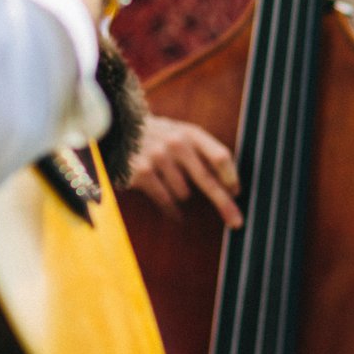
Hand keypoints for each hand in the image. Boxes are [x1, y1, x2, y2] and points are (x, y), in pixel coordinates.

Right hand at [128, 117, 242, 228]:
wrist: (117, 130)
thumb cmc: (157, 137)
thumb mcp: (180, 133)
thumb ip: (203, 151)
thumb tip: (230, 185)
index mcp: (190, 133)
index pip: (219, 156)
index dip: (231, 177)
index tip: (236, 193)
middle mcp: (176, 143)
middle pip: (207, 180)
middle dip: (224, 204)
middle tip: (236, 222)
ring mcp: (158, 157)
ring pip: (184, 194)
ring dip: (182, 197)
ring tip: (172, 186)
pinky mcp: (142, 173)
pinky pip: (166, 201)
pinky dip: (173, 211)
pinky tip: (176, 213)